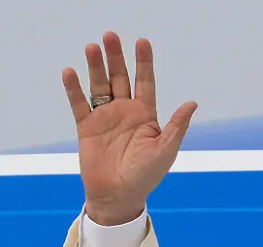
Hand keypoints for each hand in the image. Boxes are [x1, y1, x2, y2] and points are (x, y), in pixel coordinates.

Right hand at [61, 32, 197, 225]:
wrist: (119, 196)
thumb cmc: (146, 176)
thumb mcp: (165, 150)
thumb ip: (177, 126)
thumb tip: (192, 103)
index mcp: (145, 115)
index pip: (145, 82)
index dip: (144, 62)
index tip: (142, 42)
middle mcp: (125, 112)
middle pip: (120, 77)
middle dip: (116, 57)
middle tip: (110, 35)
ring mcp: (105, 118)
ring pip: (100, 85)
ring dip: (96, 66)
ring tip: (92, 47)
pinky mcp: (86, 128)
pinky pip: (79, 104)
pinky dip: (74, 89)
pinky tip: (70, 72)